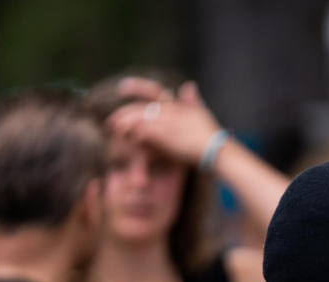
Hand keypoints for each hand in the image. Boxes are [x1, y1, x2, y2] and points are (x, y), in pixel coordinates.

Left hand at [108, 78, 223, 166]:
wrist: (217, 149)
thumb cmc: (211, 135)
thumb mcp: (202, 113)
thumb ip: (193, 99)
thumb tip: (189, 84)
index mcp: (176, 104)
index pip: (153, 90)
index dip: (137, 87)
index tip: (122, 86)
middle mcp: (169, 110)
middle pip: (139, 108)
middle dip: (123, 114)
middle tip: (111, 121)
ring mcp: (166, 121)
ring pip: (137, 118)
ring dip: (124, 124)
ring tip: (114, 130)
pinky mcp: (164, 134)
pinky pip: (141, 131)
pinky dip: (132, 134)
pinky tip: (125, 139)